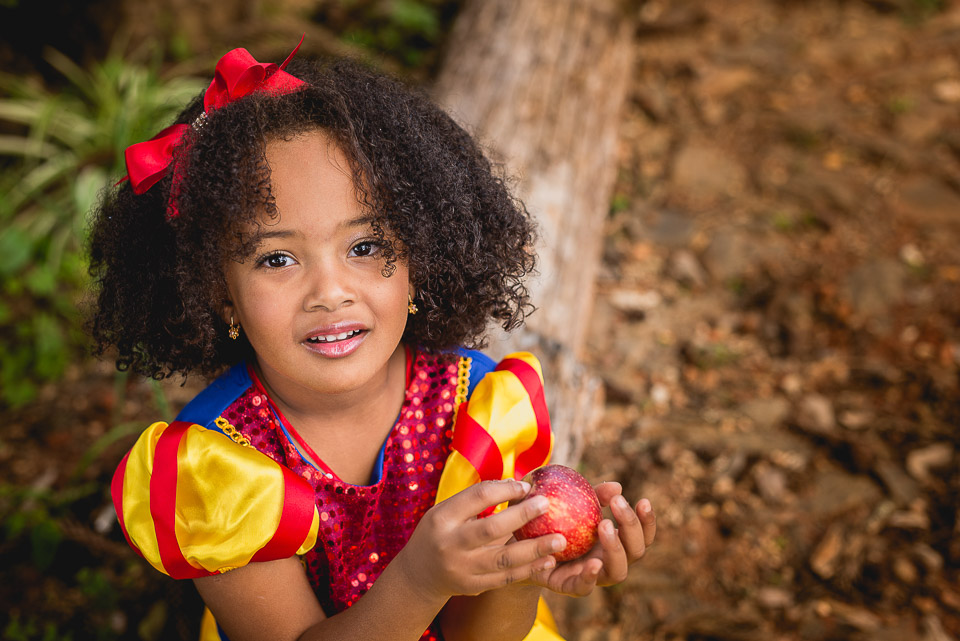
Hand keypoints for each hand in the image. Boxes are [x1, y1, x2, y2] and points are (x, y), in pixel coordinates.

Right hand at [396, 479, 565, 603]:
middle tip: (548, 503)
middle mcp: (450, 544)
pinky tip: (548, 561)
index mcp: (442, 518)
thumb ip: (476, 499)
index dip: (503, 490)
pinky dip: (528, 569)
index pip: (476, 498)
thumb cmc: (440, 532)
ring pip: (503, 559)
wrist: (419, 575)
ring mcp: (462, 569)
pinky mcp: (473, 586)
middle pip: (491, 529)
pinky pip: (505, 578)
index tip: (527, 485)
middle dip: (522, 515)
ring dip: (534, 549)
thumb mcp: (447, 510)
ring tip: (560, 540)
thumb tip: (517, 484)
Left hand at [523, 481, 655, 596]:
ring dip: (616, 549)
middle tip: (617, 504)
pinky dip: (592, 576)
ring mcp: (593, 576)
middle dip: (631, 527)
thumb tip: (616, 486)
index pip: (641, 534)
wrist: (520, 545)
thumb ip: (593, 495)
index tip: (644, 500)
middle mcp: (608, 560)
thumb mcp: (570, 501)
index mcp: (613, 540)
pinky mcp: (571, 587)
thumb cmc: (550, 519)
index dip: (647, 521)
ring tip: (603, 525)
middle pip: (636, 551)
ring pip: (618, 571)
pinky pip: (585, 587)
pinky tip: (593, 563)